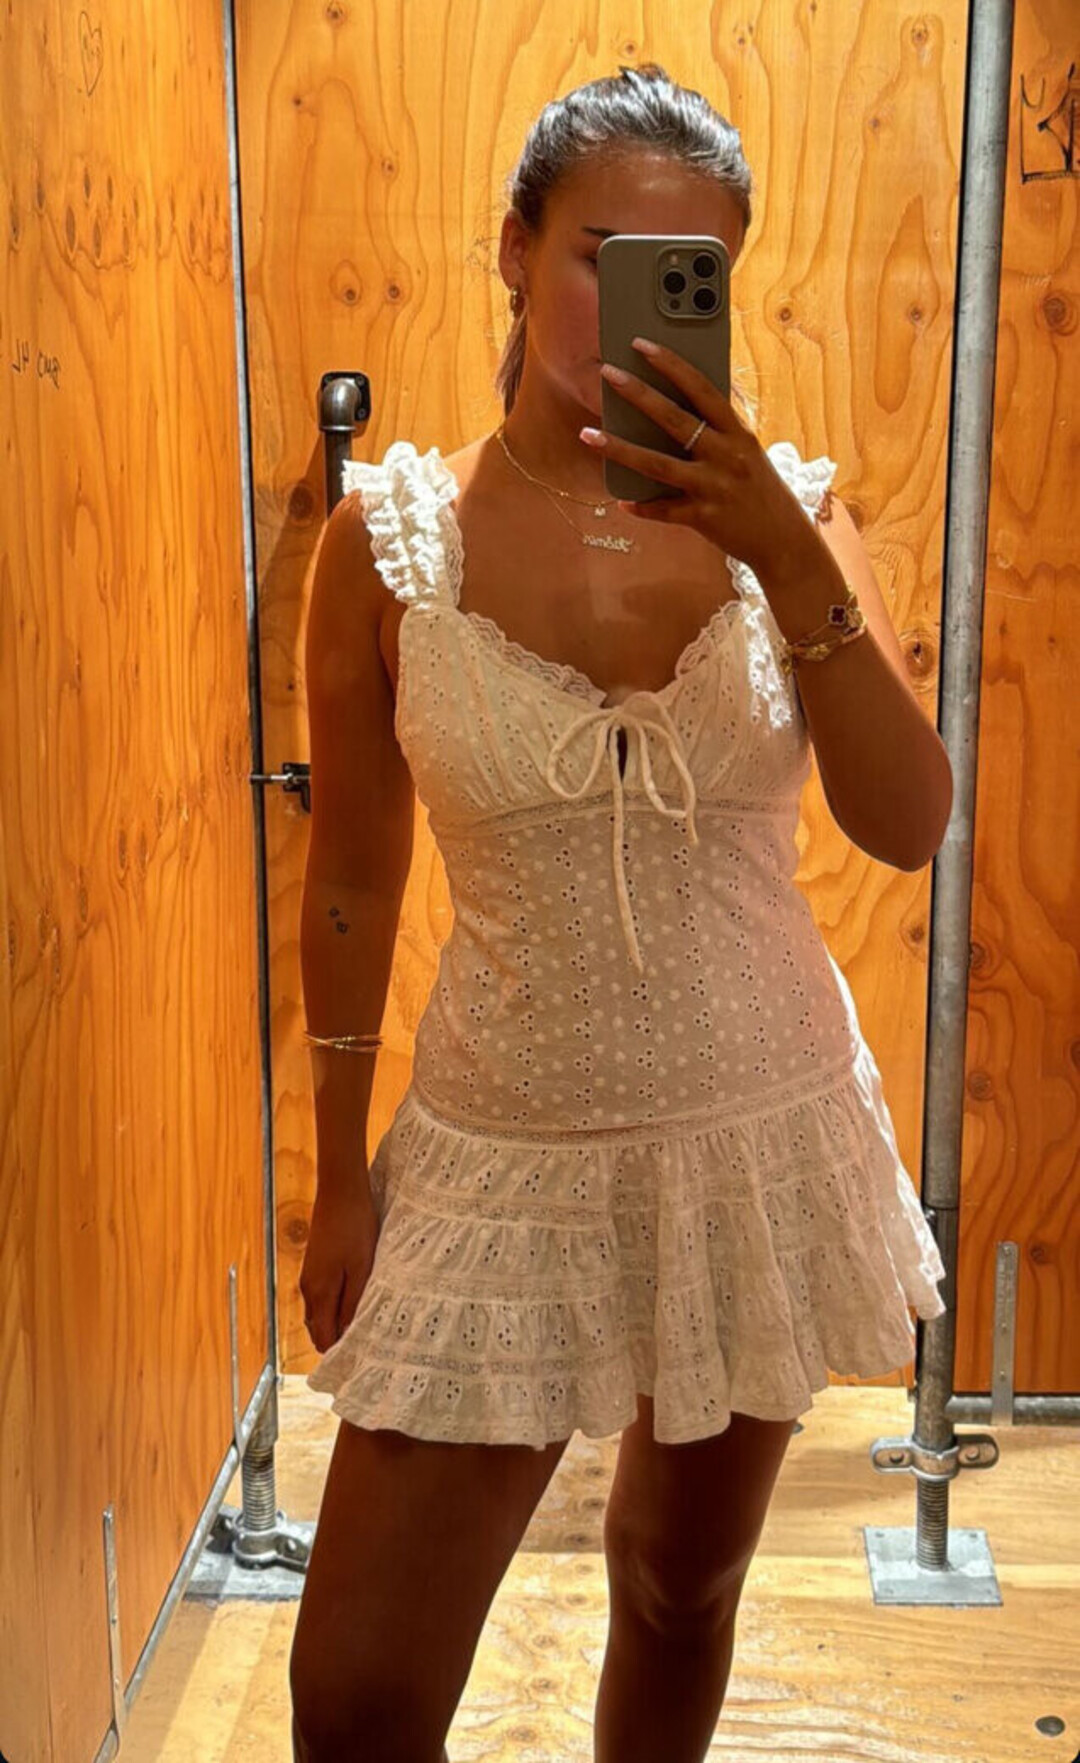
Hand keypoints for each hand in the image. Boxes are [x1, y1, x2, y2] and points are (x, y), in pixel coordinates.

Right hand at [300, 1183, 381, 1352]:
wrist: (340, 1190)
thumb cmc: (355, 1227)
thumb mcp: (362, 1268)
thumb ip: (353, 1302)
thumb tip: (348, 1335)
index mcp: (318, 1293)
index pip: (323, 1339)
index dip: (339, 1352)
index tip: (362, 1357)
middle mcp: (308, 1288)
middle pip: (318, 1329)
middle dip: (338, 1340)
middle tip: (367, 1343)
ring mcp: (309, 1276)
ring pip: (320, 1313)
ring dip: (337, 1322)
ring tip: (365, 1324)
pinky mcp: (315, 1264)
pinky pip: (322, 1296)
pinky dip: (335, 1305)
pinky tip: (355, 1300)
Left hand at [583, 337, 821, 584]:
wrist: (784, 540)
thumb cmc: (760, 491)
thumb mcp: (746, 454)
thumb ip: (717, 434)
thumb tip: (672, 412)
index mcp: (738, 433)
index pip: (702, 388)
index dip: (671, 364)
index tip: (642, 345)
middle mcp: (726, 455)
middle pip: (674, 419)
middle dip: (638, 394)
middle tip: (608, 374)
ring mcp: (714, 487)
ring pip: (658, 465)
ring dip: (620, 449)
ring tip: (589, 435)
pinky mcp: (705, 518)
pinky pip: (665, 511)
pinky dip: (643, 506)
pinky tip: (622, 501)